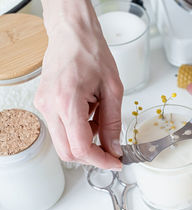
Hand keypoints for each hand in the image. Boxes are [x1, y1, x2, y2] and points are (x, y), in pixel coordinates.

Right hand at [35, 0, 122, 169]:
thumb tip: (114, 147)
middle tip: (111, 148)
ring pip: (63, 143)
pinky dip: (78, 130)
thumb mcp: (113, 89)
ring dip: (85, 141)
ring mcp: (43, 106)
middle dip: (92, 155)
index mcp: (67, 102)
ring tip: (100, 117)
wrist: (72, 34)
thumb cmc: (92, 54)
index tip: (115, 161)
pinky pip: (60, 130)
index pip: (80, 148)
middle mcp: (50, 107)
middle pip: (68, 153)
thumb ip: (113, 122)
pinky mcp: (43, 104)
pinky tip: (90, 113)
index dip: (100, 160)